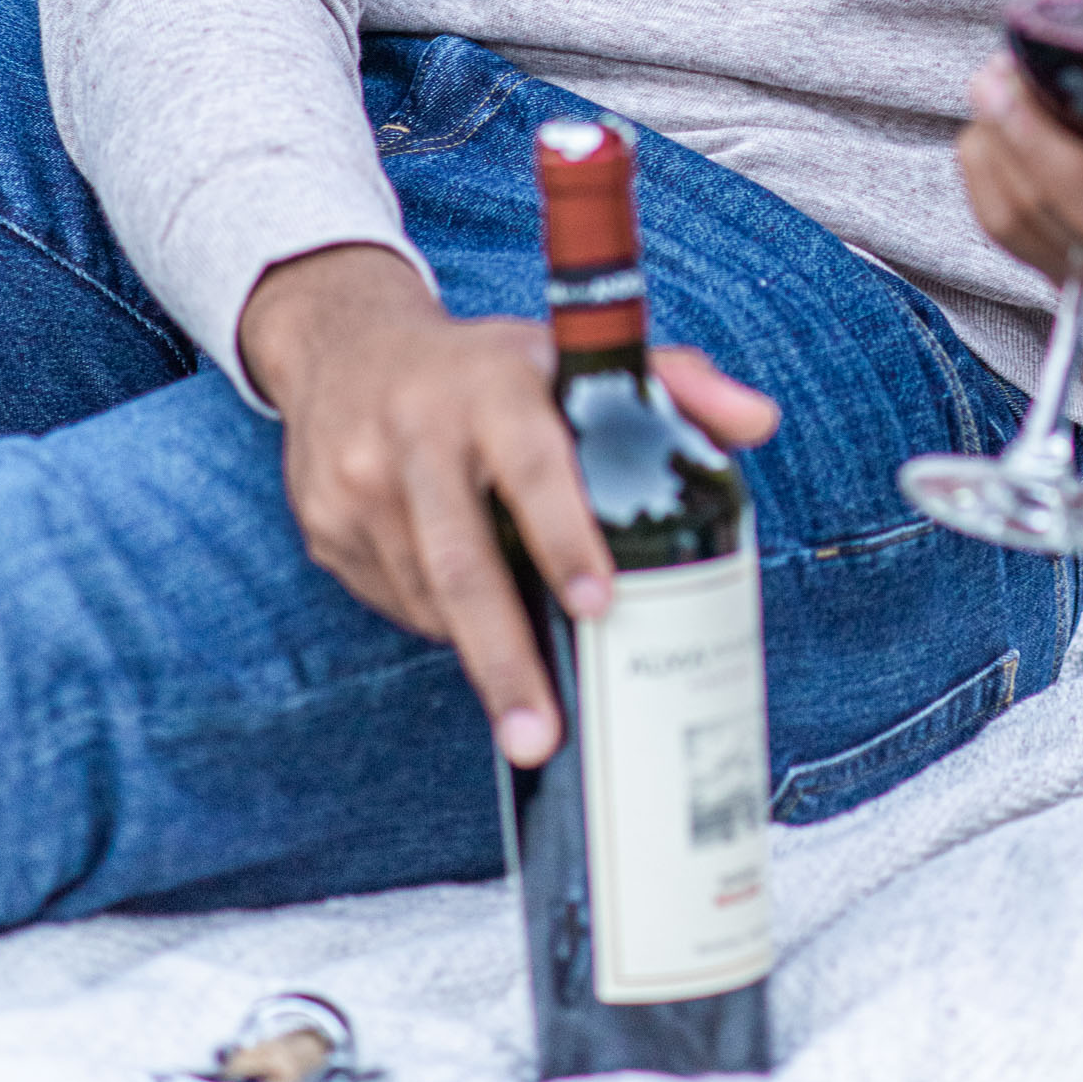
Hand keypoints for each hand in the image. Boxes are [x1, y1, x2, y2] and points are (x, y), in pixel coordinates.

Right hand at [238, 243, 778, 763]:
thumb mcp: (569, 353)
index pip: (534, 464)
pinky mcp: (322, 522)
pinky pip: (391, 599)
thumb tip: (760, 421)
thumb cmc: (488, 367)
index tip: (599, 606)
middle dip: (503, 660)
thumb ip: (672, 382)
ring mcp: (358, 480)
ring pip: (426, 596)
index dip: (565, 536)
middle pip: (461, 561)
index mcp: (493, 383)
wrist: (348, 344)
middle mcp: (418, 429)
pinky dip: (435, 624)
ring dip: (480, 651)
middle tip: (541, 737)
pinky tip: (465, 622)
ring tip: (524, 698)